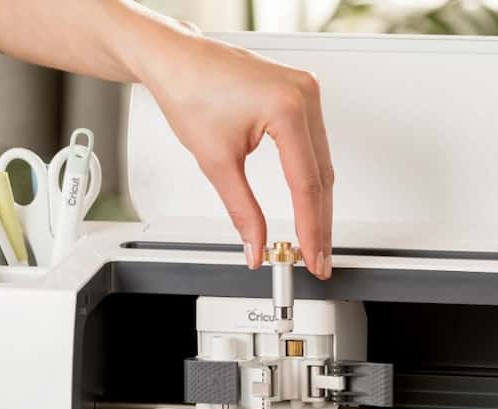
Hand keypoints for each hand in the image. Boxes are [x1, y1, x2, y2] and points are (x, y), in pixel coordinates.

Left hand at [134, 30, 333, 278]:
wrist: (175, 60)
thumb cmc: (189, 90)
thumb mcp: (216, 161)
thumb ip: (243, 210)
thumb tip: (256, 243)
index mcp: (287, 107)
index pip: (307, 183)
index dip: (311, 228)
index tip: (311, 256)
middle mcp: (304, 94)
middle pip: (322, 175)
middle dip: (319, 222)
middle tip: (318, 259)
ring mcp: (306, 90)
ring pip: (322, 161)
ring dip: (319, 201)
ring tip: (315, 238)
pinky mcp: (300, 93)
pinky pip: (315, 143)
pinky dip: (312, 174)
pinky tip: (311, 200)